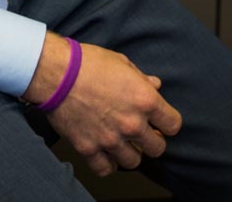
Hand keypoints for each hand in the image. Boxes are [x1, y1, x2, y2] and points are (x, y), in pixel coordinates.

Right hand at [24, 33, 181, 176]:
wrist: (57, 73)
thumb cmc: (90, 62)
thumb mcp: (123, 63)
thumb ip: (142, 78)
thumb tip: (155, 85)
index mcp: (145, 100)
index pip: (173, 125)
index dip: (168, 123)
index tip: (161, 122)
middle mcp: (132, 124)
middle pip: (157, 148)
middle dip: (153, 141)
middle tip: (144, 133)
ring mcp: (110, 139)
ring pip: (134, 162)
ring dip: (131, 153)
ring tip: (124, 143)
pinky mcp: (89, 149)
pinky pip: (106, 170)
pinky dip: (108, 164)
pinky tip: (106, 153)